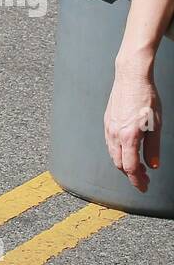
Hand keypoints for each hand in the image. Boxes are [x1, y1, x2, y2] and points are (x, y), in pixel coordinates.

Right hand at [104, 65, 160, 192]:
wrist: (131, 77)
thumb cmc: (146, 98)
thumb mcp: (156, 125)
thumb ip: (153, 148)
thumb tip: (153, 165)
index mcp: (128, 137)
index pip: (130, 167)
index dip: (137, 181)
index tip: (144, 187)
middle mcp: (115, 134)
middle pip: (119, 164)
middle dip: (131, 175)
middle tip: (144, 179)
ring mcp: (109, 127)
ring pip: (113, 154)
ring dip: (124, 164)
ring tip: (137, 166)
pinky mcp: (108, 120)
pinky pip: (110, 143)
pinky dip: (118, 153)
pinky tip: (127, 150)